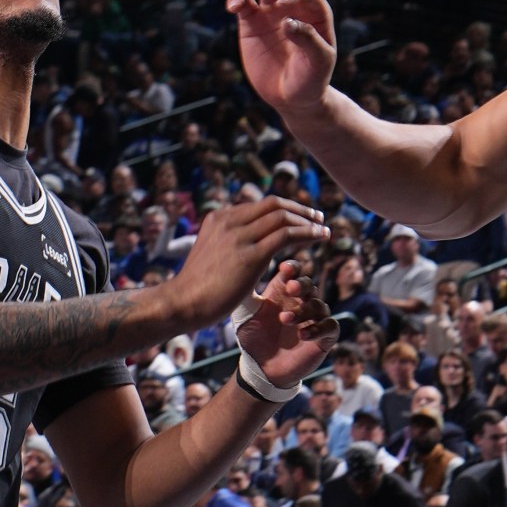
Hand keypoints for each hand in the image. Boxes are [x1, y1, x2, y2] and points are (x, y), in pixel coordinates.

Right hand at [160, 194, 323, 331]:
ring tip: (324, 229)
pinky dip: (307, 233)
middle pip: (274, 204)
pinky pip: (286, 236)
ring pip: (283, 217)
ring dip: (308, 221)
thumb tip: (242, 248)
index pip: (260, 205)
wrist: (182, 302)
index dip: (285, 209)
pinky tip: (319, 238)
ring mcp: (239, 236)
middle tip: (318, 217)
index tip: (301, 217)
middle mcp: (229, 221)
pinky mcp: (250, 255)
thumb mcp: (210, 254)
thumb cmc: (196, 288)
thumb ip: (226, 244)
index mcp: (219, 218)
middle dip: (300, 209)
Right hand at [226, 0, 336, 121]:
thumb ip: (308, 40)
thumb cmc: (311, 80)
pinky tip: (233, 6)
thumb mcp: (318, 63)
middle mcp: (293, 8)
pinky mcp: (251, 24)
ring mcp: (271, 13)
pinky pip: (243, 3)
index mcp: (315, 13)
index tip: (284, 8)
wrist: (292, 98)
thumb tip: (288, 21)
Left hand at [236, 256, 333, 398]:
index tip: (284, 269)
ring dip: (302, 311)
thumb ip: (245, 293)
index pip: (294, 272)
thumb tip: (244, 270)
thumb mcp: (245, 314)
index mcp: (283, 292)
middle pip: (309, 285)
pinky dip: (318, 329)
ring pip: (318, 305)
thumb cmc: (253, 338)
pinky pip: (329, 327)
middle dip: (301, 284)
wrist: (261, 368)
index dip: (292, 268)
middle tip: (291, 288)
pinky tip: (303, 334)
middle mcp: (301, 302)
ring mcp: (314, 319)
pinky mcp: (324, 338)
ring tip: (284, 319)